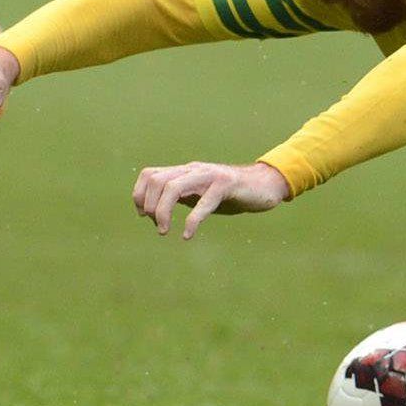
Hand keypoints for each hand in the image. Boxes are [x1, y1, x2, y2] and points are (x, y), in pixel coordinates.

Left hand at [131, 160, 290, 239]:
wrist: (265, 185)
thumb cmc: (231, 194)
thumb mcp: (200, 194)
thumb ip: (180, 197)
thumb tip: (154, 211)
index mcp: (185, 172)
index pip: (149, 174)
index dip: (140, 195)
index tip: (144, 216)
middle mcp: (194, 170)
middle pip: (158, 180)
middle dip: (150, 206)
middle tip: (159, 227)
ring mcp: (210, 175)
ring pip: (174, 187)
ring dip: (163, 211)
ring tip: (164, 231)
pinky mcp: (226, 184)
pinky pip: (204, 202)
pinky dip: (192, 220)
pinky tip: (187, 235)